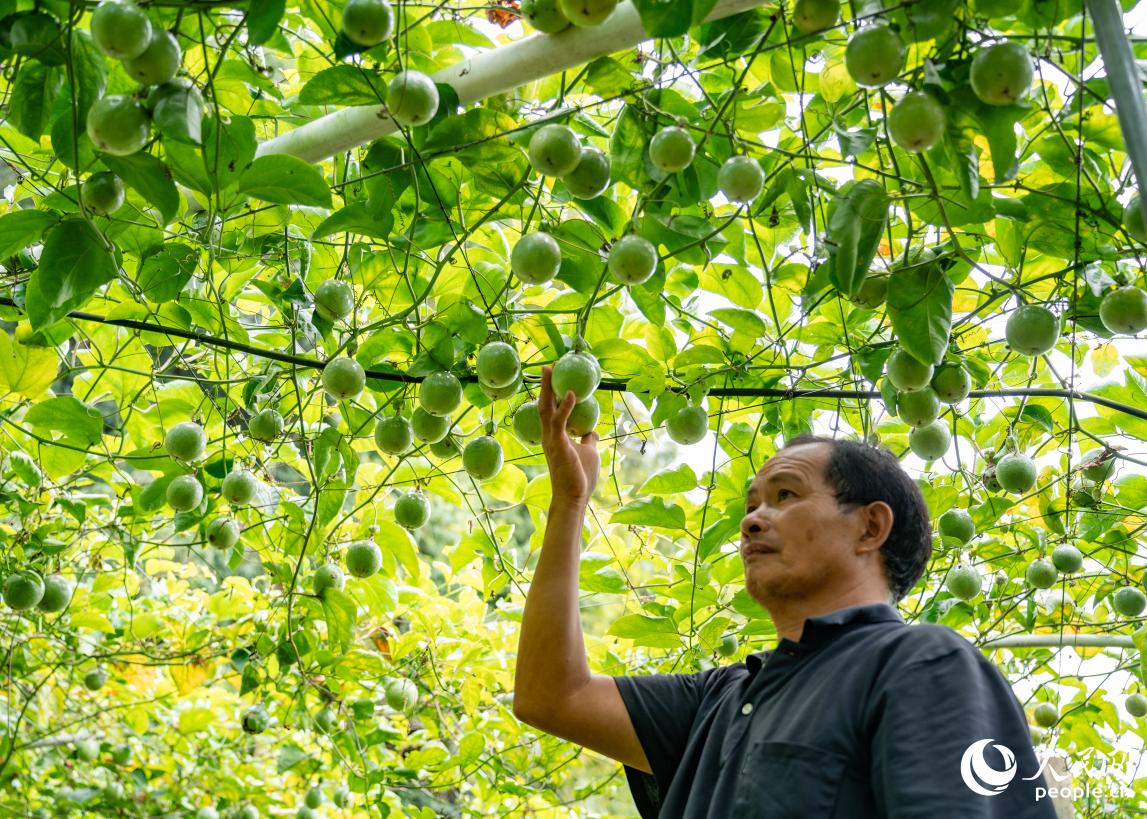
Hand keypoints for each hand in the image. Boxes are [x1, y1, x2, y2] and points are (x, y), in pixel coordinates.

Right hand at [538, 364, 599, 506]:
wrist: (573, 497)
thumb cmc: (580, 477)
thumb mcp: (588, 452)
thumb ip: (588, 440)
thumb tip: (593, 431)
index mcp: (555, 436)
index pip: (551, 410)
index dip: (552, 393)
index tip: (555, 377)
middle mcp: (549, 435)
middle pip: (544, 404)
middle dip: (546, 385)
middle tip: (548, 366)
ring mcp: (551, 440)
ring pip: (546, 409)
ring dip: (548, 388)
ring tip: (550, 370)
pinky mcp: (558, 444)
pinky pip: (559, 421)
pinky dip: (565, 406)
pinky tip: (572, 393)